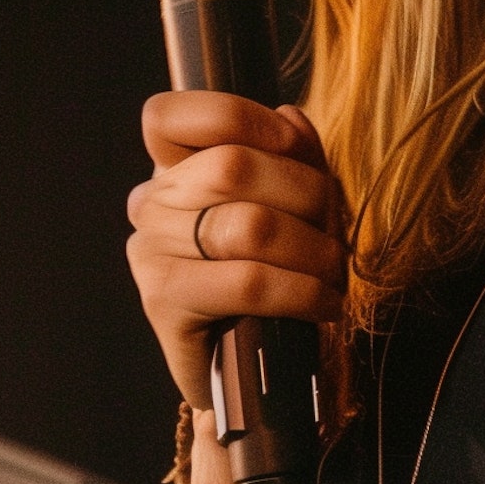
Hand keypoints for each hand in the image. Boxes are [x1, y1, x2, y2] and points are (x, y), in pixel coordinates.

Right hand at [128, 92, 348, 406]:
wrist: (253, 366)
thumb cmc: (275, 270)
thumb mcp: (292, 201)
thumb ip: (292, 155)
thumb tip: (291, 120)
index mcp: (172, 168)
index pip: (169, 117)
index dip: (237, 117)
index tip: (289, 143)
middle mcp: (151, 204)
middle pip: (231, 166)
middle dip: (305, 193)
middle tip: (334, 228)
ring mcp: (150, 253)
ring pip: (247, 226)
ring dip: (312, 249)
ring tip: (333, 269)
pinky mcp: (163, 304)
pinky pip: (247, 284)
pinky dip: (300, 291)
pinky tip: (323, 303)